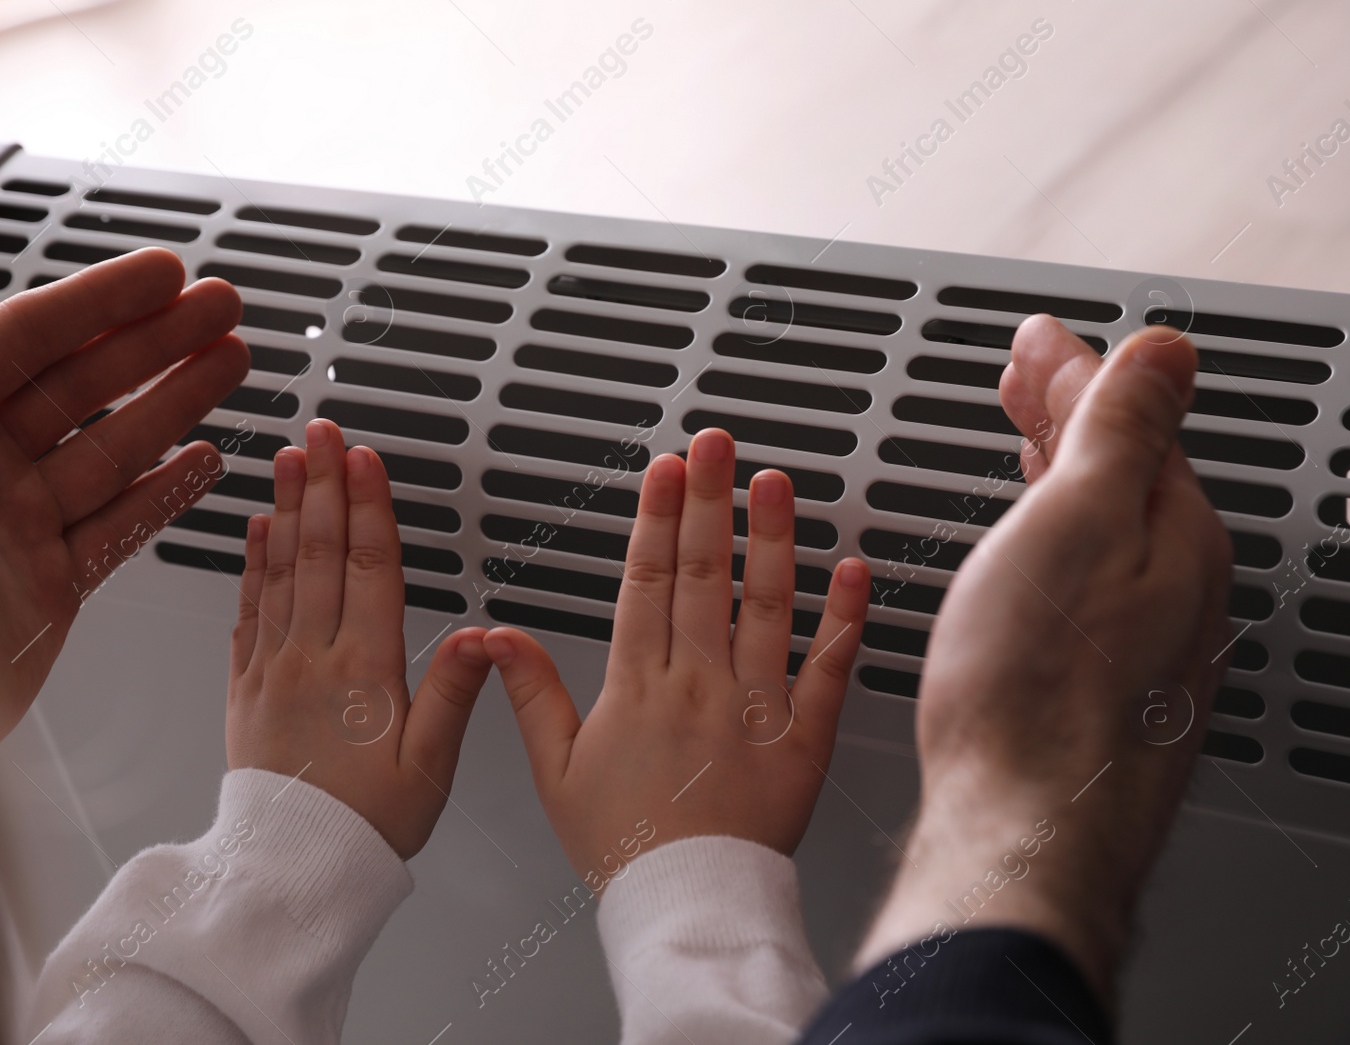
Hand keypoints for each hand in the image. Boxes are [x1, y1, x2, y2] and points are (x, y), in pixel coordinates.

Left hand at [0, 217, 248, 760]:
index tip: (166, 274)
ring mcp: (17, 527)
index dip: (104, 299)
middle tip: (222, 309)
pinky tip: (204, 459)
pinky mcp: (50, 589)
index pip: (32, 335)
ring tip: (232, 363)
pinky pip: (121, 529)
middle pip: (86, 386)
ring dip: (179, 401)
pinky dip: (167, 494)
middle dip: (160, 342)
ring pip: (116, 449)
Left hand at [227, 420, 494, 858]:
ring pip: (281, 570)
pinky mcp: (247, 687)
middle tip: (321, 431)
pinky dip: (251, 564)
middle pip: (321, 552)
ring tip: (288, 460)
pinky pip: (247, 610)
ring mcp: (274, 669)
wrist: (291, 869)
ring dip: (287, 508)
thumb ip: (454, 695)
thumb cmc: (365, 825)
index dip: (370, 507)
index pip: (370, 569)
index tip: (366, 459)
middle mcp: (313, 660)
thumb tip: (482, 636)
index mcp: (363, 672)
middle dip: (325, 484)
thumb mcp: (429, 768)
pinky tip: (256, 532)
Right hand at [483, 428, 870, 890]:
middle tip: (716, 444)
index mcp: (638, 687)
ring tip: (774, 483)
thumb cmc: (625, 844)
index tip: (664, 470)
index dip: (656, 517)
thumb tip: (496, 635)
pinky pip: (829, 668)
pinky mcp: (804, 738)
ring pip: (766, 605)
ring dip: (771, 539)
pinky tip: (853, 570)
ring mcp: (755, 706)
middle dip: (708, 499)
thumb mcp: (555, 770)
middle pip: (704, 574)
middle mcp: (698, 685)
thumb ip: (530, 692)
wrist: (687, 905)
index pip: (646, 580)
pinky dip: (844, 618)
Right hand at [854, 318, 1233, 1002]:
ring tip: (1029, 441)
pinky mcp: (1110, 686)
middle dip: (1075, 412)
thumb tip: (1166, 350)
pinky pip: (1096, 581)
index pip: (1130, 417)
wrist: (1025, 824)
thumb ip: (1123, 429)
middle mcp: (1178, 589)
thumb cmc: (1036, 690)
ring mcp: (1148, 642)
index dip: (1077, 365)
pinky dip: (1063, 537)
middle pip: (1126, 470)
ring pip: (1112, 527)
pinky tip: (1040, 552)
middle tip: (1028, 373)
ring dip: (1067, 471)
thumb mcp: (1078, 521)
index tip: (1034, 338)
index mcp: (1177, 535)